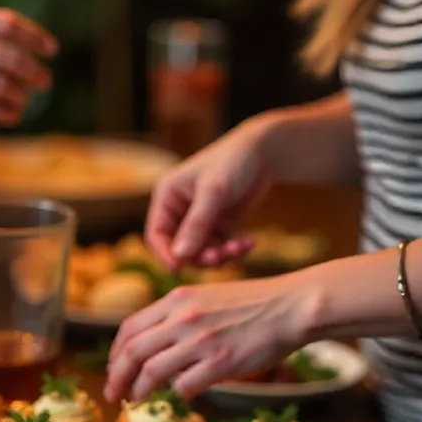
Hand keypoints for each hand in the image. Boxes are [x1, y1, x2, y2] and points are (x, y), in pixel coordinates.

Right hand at [0, 4, 57, 125]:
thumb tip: (17, 39)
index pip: (9, 23)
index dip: (36, 37)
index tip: (51, 50)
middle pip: (11, 58)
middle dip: (34, 72)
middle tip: (44, 82)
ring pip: (0, 85)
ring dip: (20, 96)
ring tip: (24, 101)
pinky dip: (3, 113)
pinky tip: (12, 115)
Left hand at [104, 274, 315, 401]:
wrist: (291, 306)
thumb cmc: (253, 304)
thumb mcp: (206, 296)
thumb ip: (178, 315)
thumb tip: (154, 342)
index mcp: (177, 299)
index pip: (130, 328)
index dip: (115, 353)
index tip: (114, 368)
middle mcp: (184, 317)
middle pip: (132, 352)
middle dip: (116, 377)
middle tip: (113, 394)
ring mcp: (201, 341)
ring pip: (152, 371)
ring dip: (139, 390)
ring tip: (136, 400)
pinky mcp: (221, 363)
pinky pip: (185, 386)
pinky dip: (178, 394)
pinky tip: (182, 396)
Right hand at [146, 117, 275, 269]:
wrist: (265, 152)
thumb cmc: (233, 162)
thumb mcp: (214, 192)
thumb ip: (196, 225)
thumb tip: (179, 257)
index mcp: (167, 196)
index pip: (156, 234)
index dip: (165, 254)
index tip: (179, 269)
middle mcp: (179, 209)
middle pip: (180, 248)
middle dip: (200, 256)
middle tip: (220, 256)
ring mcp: (200, 219)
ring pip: (201, 252)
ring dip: (220, 255)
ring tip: (240, 247)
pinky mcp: (219, 224)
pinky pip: (220, 248)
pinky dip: (233, 250)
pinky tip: (249, 242)